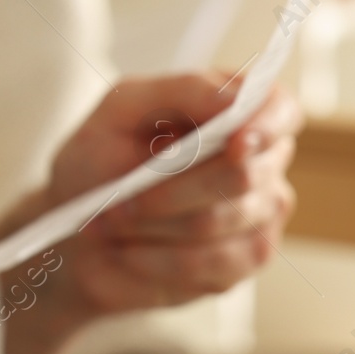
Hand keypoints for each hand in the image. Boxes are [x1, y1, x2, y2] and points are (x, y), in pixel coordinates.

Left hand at [42, 73, 301, 319]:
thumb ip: (180, 92)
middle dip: (170, 186)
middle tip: (119, 197)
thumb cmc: (99, 160)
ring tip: (113, 219)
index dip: (266, 125)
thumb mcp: (121, 110)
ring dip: (152, 222)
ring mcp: (260, 211)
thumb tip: (233, 100)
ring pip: (219, 220)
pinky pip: (213, 261)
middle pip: (242, 174)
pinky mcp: (246, 259)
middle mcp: (259, 159)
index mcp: (235, 109)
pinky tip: (129, 251)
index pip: (279, 109)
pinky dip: (156, 257)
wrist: (75, 229)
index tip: (236, 141)